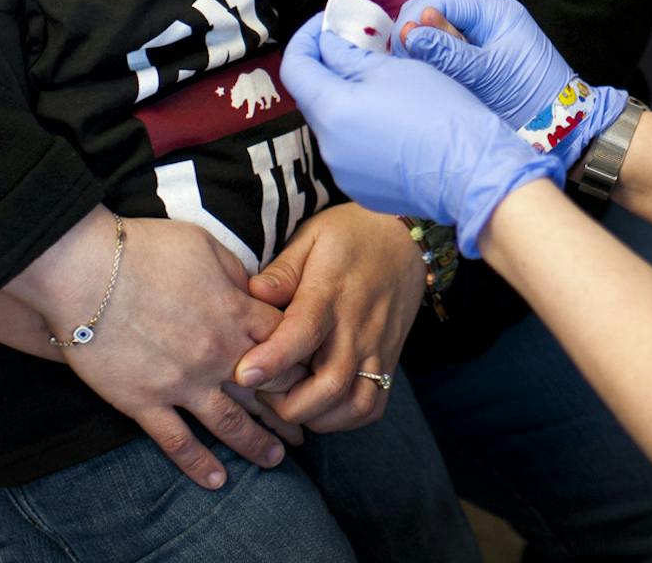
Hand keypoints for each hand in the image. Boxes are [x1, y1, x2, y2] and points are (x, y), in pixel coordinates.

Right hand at [39, 215, 301, 488]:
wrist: (84, 271)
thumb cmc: (144, 249)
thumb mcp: (205, 245)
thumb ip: (237, 273)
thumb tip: (254, 291)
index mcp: (236, 314)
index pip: (285, 346)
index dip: (302, 361)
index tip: (311, 375)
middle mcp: (217, 355)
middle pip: (267, 391)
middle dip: (291, 412)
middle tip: (305, 429)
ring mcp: (182, 383)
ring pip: (230, 425)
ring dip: (257, 445)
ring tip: (276, 459)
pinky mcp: (145, 402)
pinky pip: (178, 443)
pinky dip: (199, 465)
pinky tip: (217, 482)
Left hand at [232, 204, 425, 431]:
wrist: (407, 237)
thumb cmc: (352, 233)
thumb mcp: (312, 236)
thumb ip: (282, 271)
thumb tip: (252, 295)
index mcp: (331, 293)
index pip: (304, 333)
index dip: (273, 359)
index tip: (243, 375)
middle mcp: (357, 327)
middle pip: (329, 385)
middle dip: (288, 405)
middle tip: (260, 393)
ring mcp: (377, 347)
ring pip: (353, 404)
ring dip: (316, 417)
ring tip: (288, 403)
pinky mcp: (388, 359)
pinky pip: (373, 405)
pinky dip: (345, 418)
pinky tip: (320, 407)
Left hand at [282, 13, 560, 256]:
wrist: (473, 173)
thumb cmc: (439, 112)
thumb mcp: (393, 68)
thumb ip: (349, 55)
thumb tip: (327, 44)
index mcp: (331, 111)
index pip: (295, 66)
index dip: (308, 37)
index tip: (329, 23)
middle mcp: (328, 147)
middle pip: (315, 96)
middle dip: (331, 66)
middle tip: (361, 46)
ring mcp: (344, 173)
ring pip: (335, 123)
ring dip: (348, 99)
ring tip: (383, 84)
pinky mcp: (363, 189)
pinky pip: (352, 150)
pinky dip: (363, 129)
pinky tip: (393, 121)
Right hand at [396, 0, 627, 177]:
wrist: (561, 130)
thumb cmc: (532, 97)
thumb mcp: (487, 72)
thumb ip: (448, 52)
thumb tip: (408, 31)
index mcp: (495, 11)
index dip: (417, 18)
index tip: (402, 45)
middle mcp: (485, 21)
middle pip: (433, 13)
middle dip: (414, 34)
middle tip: (405, 64)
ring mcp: (478, 42)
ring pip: (434, 35)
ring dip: (420, 51)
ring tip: (414, 74)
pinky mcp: (472, 64)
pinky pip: (442, 55)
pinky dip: (429, 65)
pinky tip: (424, 80)